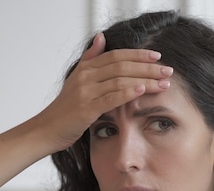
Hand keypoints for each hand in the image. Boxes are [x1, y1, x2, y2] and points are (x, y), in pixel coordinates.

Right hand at [35, 32, 173, 150]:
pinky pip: (111, 98)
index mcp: (85, 69)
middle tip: (167, 70)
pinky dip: (127, 93)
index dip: (138, 54)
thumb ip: (90, 58)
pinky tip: (142, 90)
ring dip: (145, 81)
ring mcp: (85, 92)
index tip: (157, 56)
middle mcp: (85, 77)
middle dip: (148, 67)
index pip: (116, 55)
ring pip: (120, 80)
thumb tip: (101, 37)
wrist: (46, 130)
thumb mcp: (76, 80)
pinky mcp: (86, 109)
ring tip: (163, 83)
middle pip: (122, 66)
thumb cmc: (64, 110)